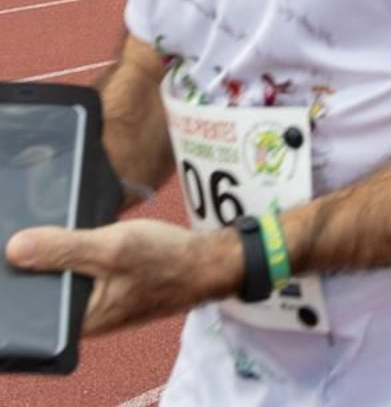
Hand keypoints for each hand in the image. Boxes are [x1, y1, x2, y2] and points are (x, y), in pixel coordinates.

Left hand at [5, 219, 239, 335]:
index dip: (20, 273)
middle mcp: (84, 319)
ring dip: (60, 256)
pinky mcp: (107, 291)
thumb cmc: (167, 259)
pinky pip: (80, 275)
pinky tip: (83, 239)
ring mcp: (96, 305)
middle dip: (39, 261)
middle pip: (44, 289)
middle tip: (44, 231)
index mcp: (79, 320)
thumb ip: (64, 249)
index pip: (31, 301)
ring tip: (64, 232)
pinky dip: (78, 256)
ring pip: (63, 280)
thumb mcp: (113, 248)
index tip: (20, 245)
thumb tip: (14, 249)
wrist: (210, 263)